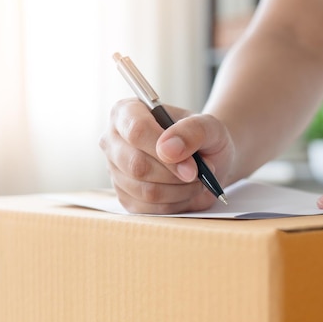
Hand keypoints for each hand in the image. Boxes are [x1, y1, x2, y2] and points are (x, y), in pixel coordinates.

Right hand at [99, 99, 234, 213]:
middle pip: (136, 165)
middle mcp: (113, 141)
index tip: (191, 164)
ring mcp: (116, 171)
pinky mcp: (125, 197)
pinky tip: (185, 191)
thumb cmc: (204, 137)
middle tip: (198, 173)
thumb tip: (167, 149)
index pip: (136, 130)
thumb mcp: (209, 126)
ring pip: (145, 191)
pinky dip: (175, 204)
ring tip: (196, 179)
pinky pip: (149, 209)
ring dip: (179, 190)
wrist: (208, 160)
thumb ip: (192, 131)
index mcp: (127, 112)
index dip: (163, 149)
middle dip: (175, 174)